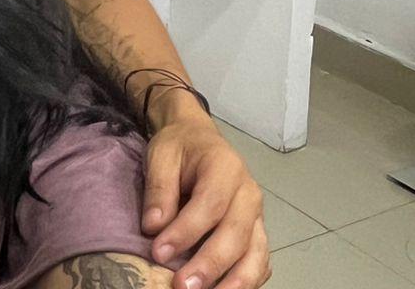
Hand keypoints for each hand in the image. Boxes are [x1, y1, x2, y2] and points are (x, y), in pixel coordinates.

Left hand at [142, 114, 270, 288]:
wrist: (198, 139)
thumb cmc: (179, 148)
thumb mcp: (160, 156)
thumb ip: (159, 190)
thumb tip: (154, 227)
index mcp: (225, 167)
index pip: (210, 204)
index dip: (186, 232)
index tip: (158, 253)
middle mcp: (249, 193)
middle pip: (236, 234)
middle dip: (209, 264)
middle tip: (181, 286)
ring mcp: (257, 216)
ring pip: (255, 254)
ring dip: (235, 282)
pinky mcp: (257, 232)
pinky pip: (260, 261)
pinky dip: (249, 281)